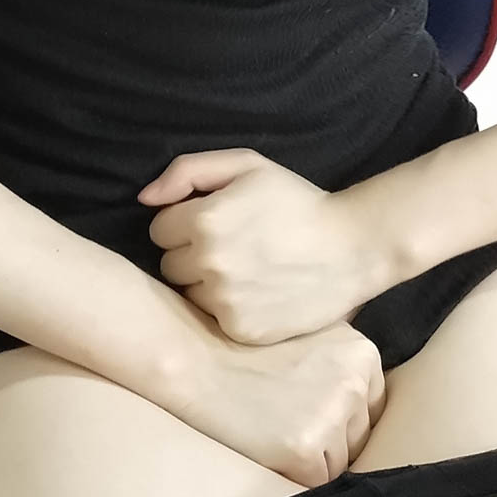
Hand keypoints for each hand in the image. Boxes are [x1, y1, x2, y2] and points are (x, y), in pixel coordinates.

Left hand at [138, 148, 387, 345]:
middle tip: (232, 245)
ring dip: (206, 283)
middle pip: (169, 264)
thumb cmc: (297, 201)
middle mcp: (210, 263)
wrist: (352, 248)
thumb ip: (188, 171)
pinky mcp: (242, 331)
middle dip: (192, 253)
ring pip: (189, 294)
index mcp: (205, 220)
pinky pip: (212, 320)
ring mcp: (225, 302)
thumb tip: (144, 199)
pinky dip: (227, 309)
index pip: (160, 228)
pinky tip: (256, 293)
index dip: (186, 221)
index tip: (217, 221)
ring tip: (245, 270)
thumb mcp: (247, 165)